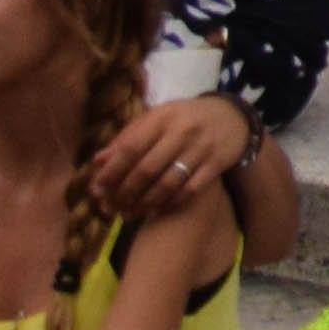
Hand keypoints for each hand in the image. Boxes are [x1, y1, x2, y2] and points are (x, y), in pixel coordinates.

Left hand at [84, 93, 249, 220]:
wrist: (232, 115)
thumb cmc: (184, 118)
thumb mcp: (157, 118)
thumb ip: (128, 137)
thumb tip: (97, 162)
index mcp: (163, 117)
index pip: (131, 147)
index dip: (111, 172)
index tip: (96, 190)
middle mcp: (183, 131)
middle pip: (147, 169)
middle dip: (124, 193)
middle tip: (111, 208)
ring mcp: (202, 148)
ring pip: (168, 183)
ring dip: (145, 203)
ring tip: (129, 213)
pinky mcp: (217, 163)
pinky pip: (190, 189)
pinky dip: (170, 202)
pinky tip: (157, 209)